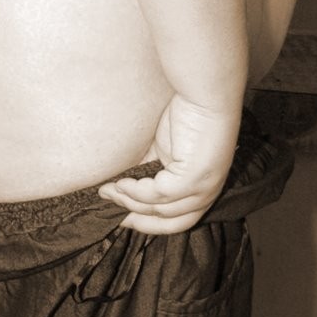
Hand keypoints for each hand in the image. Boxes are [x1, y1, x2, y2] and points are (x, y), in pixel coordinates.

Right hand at [98, 94, 240, 234]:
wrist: (204, 92)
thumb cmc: (187, 114)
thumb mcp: (166, 149)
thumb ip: (150, 169)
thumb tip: (122, 185)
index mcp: (203, 188)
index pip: (178, 221)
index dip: (149, 223)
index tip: (122, 217)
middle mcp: (208, 192)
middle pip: (170, 222)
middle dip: (138, 220)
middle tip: (110, 210)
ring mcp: (203, 187)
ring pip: (161, 209)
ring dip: (131, 202)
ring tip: (108, 190)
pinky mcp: (194, 177)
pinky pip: (159, 194)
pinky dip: (137, 192)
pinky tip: (122, 183)